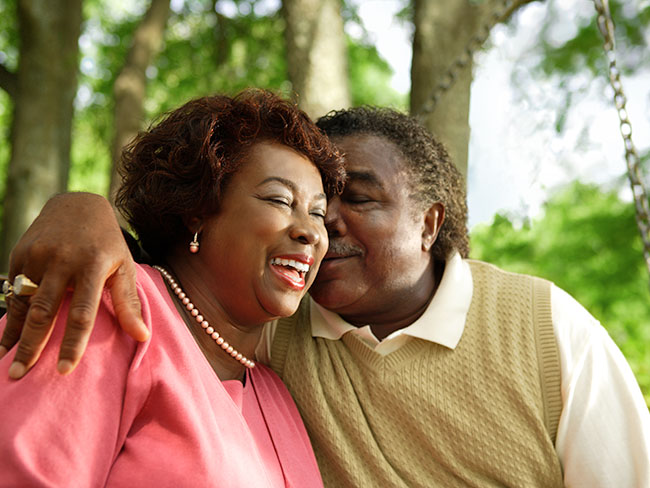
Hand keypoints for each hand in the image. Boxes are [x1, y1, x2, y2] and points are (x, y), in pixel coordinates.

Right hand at [0, 192, 148, 378]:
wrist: (78, 205)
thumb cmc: (107, 243)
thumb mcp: (124, 267)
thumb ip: (129, 302)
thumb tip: (143, 337)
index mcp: (93, 265)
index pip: (82, 313)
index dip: (72, 344)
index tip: (64, 371)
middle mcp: (62, 260)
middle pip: (44, 312)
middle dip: (30, 347)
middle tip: (19, 376)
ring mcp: (37, 256)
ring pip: (22, 303)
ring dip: (13, 334)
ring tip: (6, 363)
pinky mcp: (20, 253)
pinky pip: (13, 291)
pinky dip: (9, 315)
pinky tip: (5, 338)